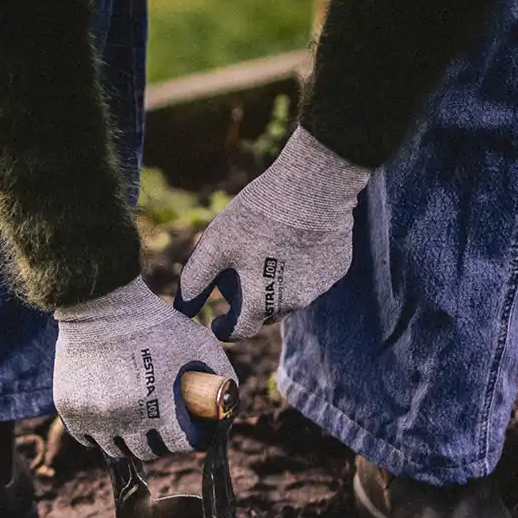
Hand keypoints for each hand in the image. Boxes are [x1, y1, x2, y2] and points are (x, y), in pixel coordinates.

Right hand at [53, 276, 235, 459]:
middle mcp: (124, 419)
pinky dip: (100, 434)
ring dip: (129, 440)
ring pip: (116, 450)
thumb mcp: (200, 344)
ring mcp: (94, 416)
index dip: (191, 437)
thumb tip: (229, 408)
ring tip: (137, 422)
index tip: (190, 427)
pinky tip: (111, 418)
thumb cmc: (156, 323)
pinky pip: (87, 439)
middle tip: (163, 424)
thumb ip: (222, 377)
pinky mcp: (70, 410)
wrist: (103, 306)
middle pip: (148, 452)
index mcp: (159, 408)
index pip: (181, 445)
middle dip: (161, 441)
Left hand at [179, 126, 370, 339]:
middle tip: (237, 277)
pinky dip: (299, 268)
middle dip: (250, 303)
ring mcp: (320, 287)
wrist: (313, 187)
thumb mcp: (216, 246)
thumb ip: (196, 281)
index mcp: (262, 302)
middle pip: (266, 313)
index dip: (225, 329)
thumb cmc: (258, 217)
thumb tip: (181, 309)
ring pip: (291, 295)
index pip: (240, 331)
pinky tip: (292, 241)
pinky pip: (313, 277)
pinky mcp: (337, 268)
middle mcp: (294, 303)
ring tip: (264, 253)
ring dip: (275, 285)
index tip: (216, 320)